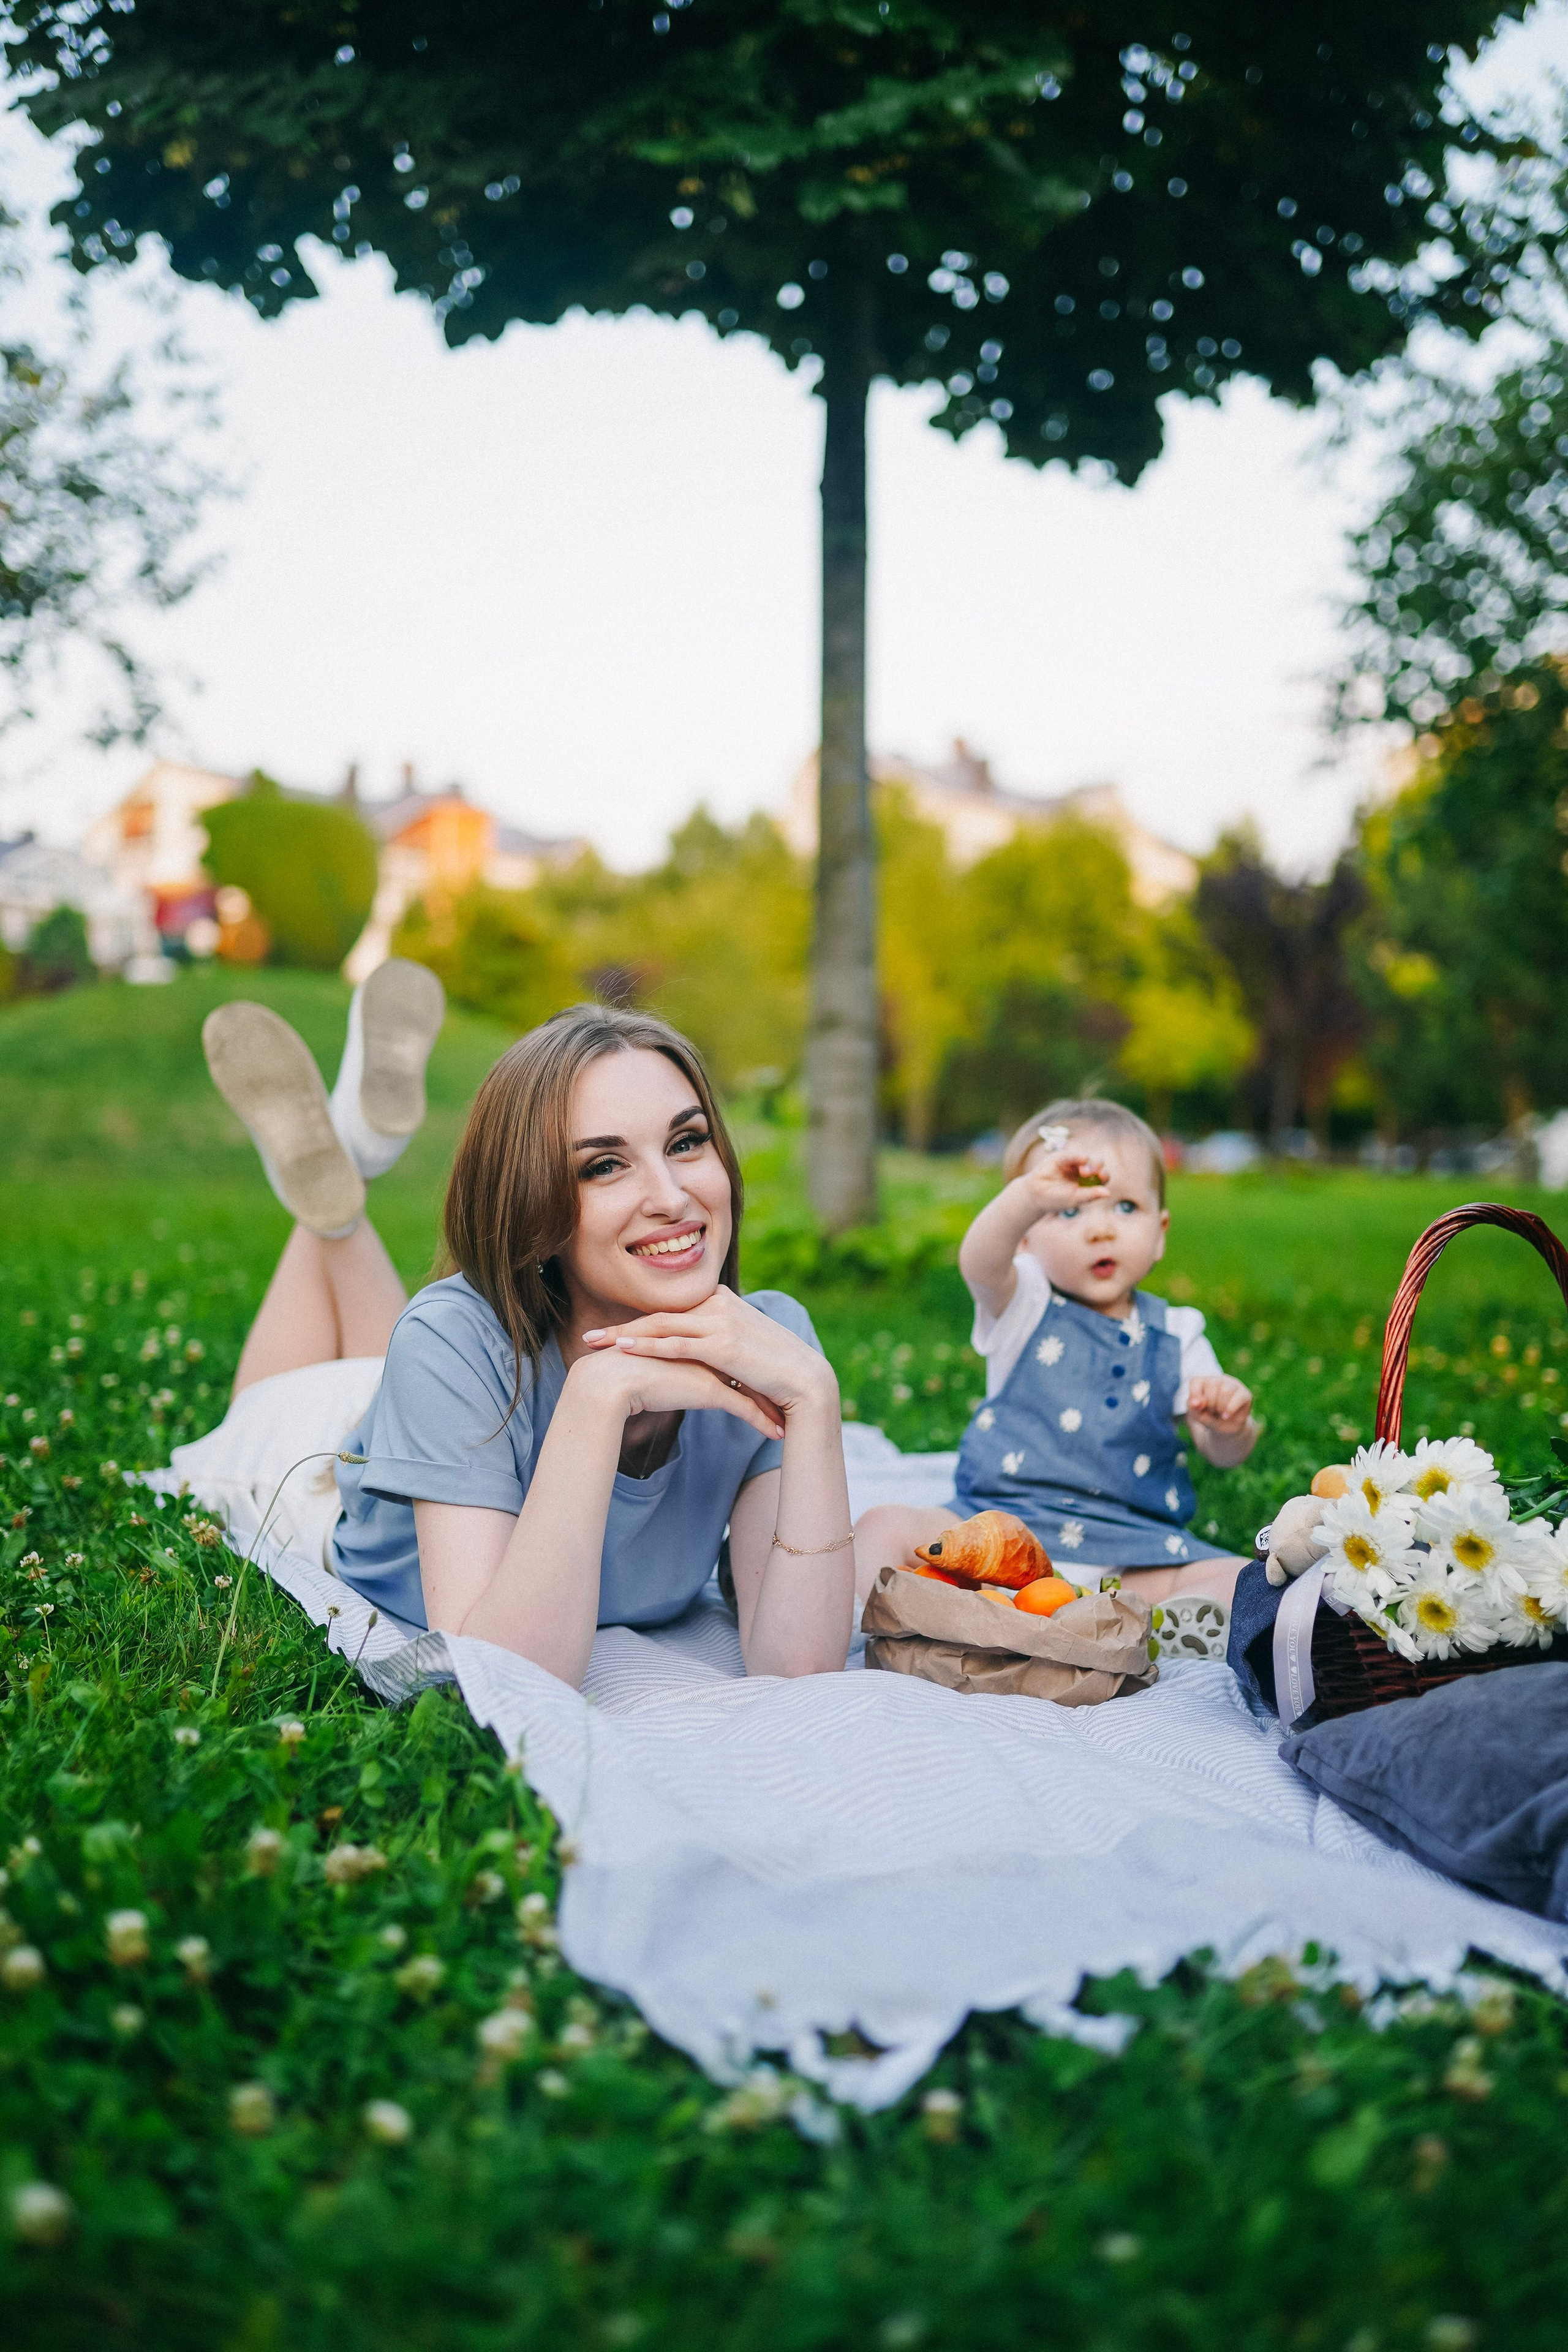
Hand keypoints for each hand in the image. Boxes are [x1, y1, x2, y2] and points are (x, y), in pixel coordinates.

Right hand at [568, 1339, 783, 1442]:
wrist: (611, 1380)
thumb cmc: (625, 1374)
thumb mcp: (656, 1366)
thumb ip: (674, 1366)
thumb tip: (682, 1373)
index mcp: (698, 1337)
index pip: (733, 1352)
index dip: (751, 1366)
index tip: (767, 1378)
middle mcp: (709, 1348)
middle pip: (750, 1366)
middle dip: (771, 1383)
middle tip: (787, 1395)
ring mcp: (712, 1368)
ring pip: (754, 1388)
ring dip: (773, 1406)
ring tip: (788, 1421)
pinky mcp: (710, 1390)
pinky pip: (746, 1409)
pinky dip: (764, 1422)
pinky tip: (777, 1436)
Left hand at [582, 1286, 836, 1417]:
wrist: (806, 1379)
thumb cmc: (775, 1368)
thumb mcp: (743, 1345)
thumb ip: (717, 1339)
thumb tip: (696, 1354)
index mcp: (722, 1300)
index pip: (671, 1309)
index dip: (638, 1321)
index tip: (611, 1333)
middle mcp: (718, 1304)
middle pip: (659, 1314)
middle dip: (621, 1326)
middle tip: (590, 1338)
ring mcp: (720, 1322)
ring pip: (661, 1326)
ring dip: (624, 1335)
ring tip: (594, 1344)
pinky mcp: (722, 1345)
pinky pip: (677, 1344)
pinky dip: (647, 1346)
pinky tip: (624, 1350)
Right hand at [1014, 1150, 1111, 1219]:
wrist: (1034, 1195)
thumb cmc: (1055, 1200)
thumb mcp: (1074, 1199)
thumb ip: (1089, 1195)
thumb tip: (1108, 1193)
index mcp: (1088, 1183)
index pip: (1102, 1177)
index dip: (1104, 1175)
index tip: (1102, 1176)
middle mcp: (1082, 1172)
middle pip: (1097, 1163)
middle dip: (1097, 1166)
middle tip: (1092, 1173)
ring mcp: (1072, 1164)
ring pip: (1087, 1157)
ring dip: (1089, 1162)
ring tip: (1085, 1171)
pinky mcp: (1061, 1157)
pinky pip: (1072, 1155)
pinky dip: (1077, 1156)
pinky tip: (1082, 1158)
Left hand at [1185, 1374, 1253, 1434]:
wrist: (1226, 1429)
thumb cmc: (1209, 1417)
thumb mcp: (1196, 1414)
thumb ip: (1193, 1407)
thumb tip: (1197, 1402)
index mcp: (1204, 1381)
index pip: (1196, 1380)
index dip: (1194, 1394)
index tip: (1196, 1406)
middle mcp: (1219, 1379)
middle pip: (1212, 1383)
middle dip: (1210, 1402)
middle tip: (1212, 1411)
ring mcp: (1234, 1385)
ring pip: (1225, 1390)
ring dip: (1220, 1406)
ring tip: (1220, 1412)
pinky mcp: (1245, 1394)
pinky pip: (1238, 1398)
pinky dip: (1230, 1409)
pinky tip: (1226, 1416)